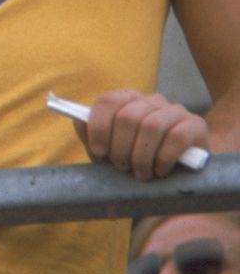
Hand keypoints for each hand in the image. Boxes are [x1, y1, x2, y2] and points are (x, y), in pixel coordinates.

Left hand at [77, 90, 208, 180]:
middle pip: (127, 116)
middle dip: (120, 148)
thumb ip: (91, 136)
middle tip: (122, 167)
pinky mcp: (195, 125)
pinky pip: (176, 137)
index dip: (99, 127)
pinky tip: (159, 170)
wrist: (179, 170)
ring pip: (151, 126)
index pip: (108, 101)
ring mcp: (175, 110)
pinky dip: (163, 157)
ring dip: (141, 156)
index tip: (98, 152)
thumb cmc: (137, 157)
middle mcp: (150, 99)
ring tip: (140, 173)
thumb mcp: (110, 150)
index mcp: (127, 99)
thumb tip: (78, 120)